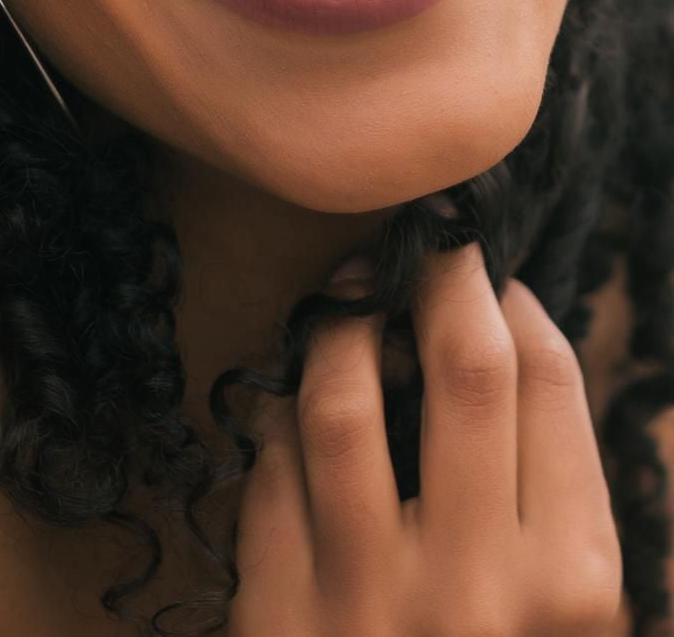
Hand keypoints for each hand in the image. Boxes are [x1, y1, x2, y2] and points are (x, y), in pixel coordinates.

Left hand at [227, 241, 623, 635]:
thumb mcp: (574, 626)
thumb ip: (568, 510)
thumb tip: (524, 349)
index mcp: (575, 588)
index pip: (550, 391)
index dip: (519, 310)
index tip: (498, 284)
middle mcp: (478, 586)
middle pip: (462, 369)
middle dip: (443, 277)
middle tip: (428, 243)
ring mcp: (366, 595)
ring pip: (338, 400)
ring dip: (339, 327)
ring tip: (347, 300)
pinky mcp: (278, 608)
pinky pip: (266, 467)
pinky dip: (275, 414)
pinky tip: (288, 395)